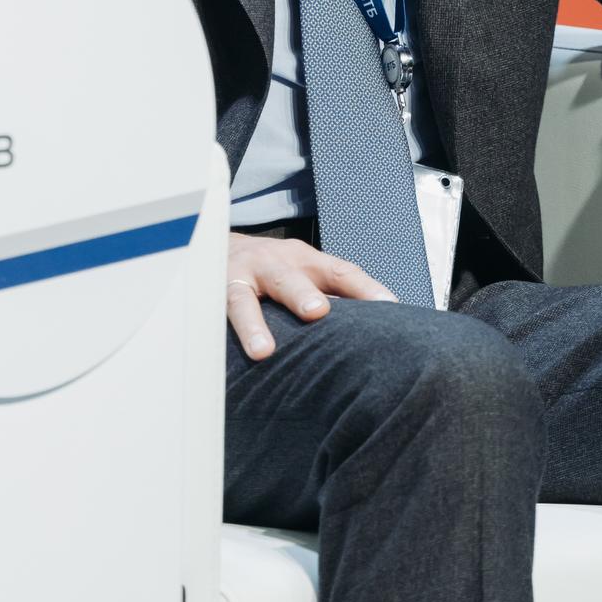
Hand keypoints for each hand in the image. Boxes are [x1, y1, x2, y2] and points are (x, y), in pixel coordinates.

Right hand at [226, 233, 397, 359]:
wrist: (217, 243)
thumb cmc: (273, 269)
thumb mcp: (304, 273)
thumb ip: (332, 295)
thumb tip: (374, 330)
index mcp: (305, 260)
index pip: (340, 272)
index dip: (364, 288)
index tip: (389, 307)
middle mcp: (273, 263)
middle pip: (289, 278)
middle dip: (302, 294)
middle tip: (318, 312)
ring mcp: (240, 278)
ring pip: (244, 299)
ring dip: (256, 323)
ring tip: (264, 350)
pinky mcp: (212, 294)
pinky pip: (215, 315)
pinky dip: (220, 334)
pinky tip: (222, 357)